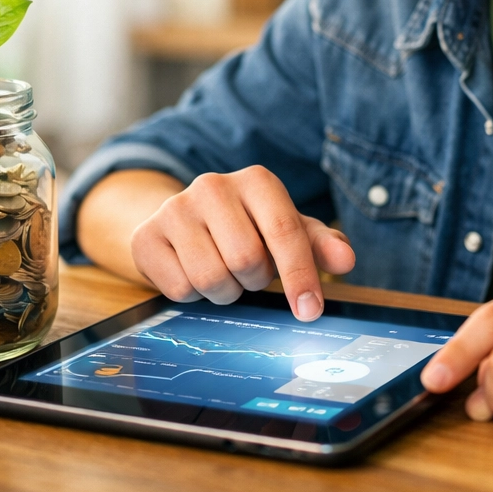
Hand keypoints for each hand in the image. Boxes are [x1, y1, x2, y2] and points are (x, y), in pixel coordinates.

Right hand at [128, 165, 354, 321]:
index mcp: (256, 181)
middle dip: (254, 280)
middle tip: (249, 273)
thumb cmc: (249, 228)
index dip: (300, 275)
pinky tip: (194, 272)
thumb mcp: (287, 231)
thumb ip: (319, 245)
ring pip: (211, 278)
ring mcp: (174, 208)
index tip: (310, 310)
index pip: (284, 230)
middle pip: (246, 259)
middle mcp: (213, 186)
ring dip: (225, 291)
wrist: (185, 222)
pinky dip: (193, 295)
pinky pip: (179, 289)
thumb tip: (346, 259)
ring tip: (224, 273)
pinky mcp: (145, 237)